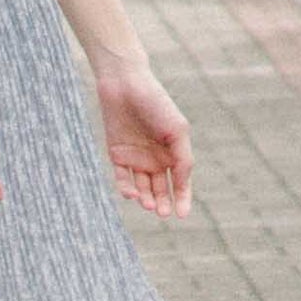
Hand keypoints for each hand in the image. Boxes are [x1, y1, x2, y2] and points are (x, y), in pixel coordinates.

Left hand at [91, 61, 192, 216]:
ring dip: (145, 198)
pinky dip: (126, 188)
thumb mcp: (177, 131)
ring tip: (148, 204)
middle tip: (162, 212)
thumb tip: (183, 183)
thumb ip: (182, 157)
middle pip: (160, 190)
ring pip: (142, 188)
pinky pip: (123, 178)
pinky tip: (131, 193)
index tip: (182, 215)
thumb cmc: (156, 104)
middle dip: (162, 203)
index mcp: (174, 152)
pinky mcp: (117, 155)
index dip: (182, 199)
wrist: (125, 84)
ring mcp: (136, 158)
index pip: (180, 182)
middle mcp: (156, 158)